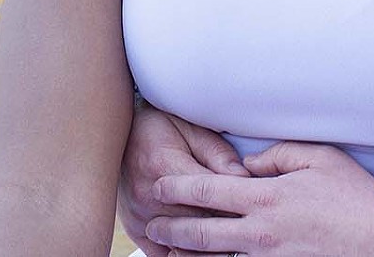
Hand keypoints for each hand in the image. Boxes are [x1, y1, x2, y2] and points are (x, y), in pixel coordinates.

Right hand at [118, 104, 248, 255]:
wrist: (121, 136)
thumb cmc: (159, 129)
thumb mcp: (190, 129)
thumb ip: (218, 154)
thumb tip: (245, 177)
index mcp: (164, 166)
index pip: (211, 197)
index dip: (236, 204)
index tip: (252, 205)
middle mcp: (148, 197)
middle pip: (200, 225)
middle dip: (226, 226)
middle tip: (245, 223)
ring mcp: (141, 217)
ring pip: (184, 246)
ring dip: (207, 246)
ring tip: (226, 237)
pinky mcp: (136, 230)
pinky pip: (163, 254)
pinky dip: (184, 254)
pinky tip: (199, 250)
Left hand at [144, 140, 373, 256]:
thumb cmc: (355, 196)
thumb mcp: (318, 157)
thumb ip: (277, 154)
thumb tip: (248, 164)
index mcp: (266, 197)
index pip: (207, 189)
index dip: (178, 187)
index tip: (159, 186)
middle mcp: (261, 232)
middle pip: (201, 231)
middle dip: (171, 227)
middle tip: (152, 224)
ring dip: (188, 255)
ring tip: (167, 251)